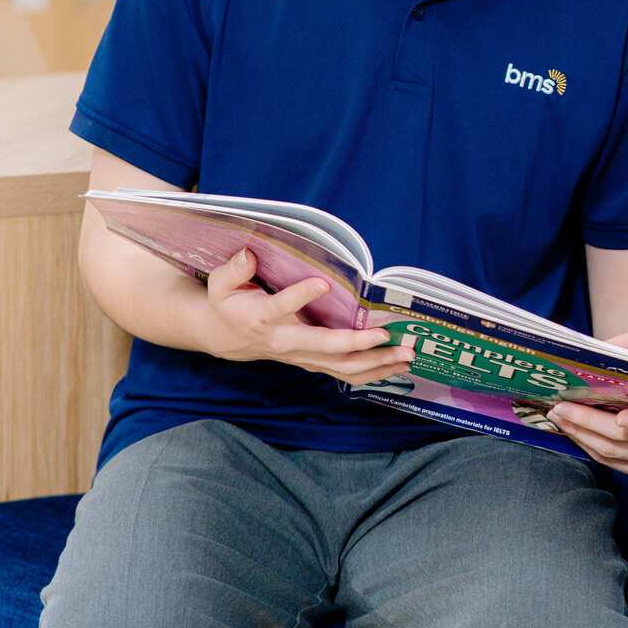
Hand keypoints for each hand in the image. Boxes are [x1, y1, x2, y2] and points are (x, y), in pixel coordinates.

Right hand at [199, 248, 414, 386]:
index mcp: (262, 317)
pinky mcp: (313, 362)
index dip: (300, 295)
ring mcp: (302, 356)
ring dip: (376, 363)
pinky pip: (345, 373)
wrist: (227, 338)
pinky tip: (399, 367)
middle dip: (357, 343)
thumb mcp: (221, 284)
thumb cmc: (230, 305)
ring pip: (341, 366)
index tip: (323, 283)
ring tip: (406, 354)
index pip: (281, 307)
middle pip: (324, 346)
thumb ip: (234, 269)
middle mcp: (286, 340)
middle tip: (386, 334)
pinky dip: (374, 373)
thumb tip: (249, 254)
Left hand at [547, 396, 627, 478]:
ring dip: (580, 434)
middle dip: (584, 420)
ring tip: (560, 417)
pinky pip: (612, 463)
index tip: (596, 411)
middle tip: (560, 406)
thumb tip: (590, 353)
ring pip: (611, 451)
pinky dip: (589, 447)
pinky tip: (575, 431)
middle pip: (619, 435)